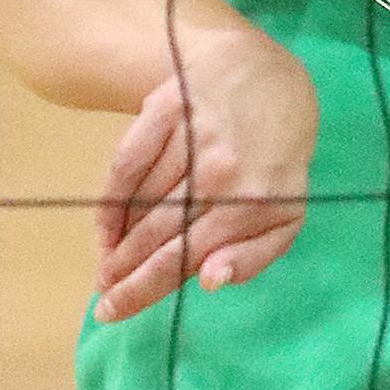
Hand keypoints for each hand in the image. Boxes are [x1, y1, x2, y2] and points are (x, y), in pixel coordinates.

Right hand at [93, 29, 318, 322]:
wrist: (268, 78)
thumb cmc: (275, 161)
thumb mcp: (286, 216)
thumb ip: (252, 257)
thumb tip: (208, 281)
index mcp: (252, 204)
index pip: (182, 258)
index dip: (141, 290)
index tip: (111, 311)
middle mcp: (220, 172)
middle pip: (154, 236)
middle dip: (121, 274)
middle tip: (103, 296)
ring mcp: (191, 137)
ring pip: (138, 204)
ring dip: (117, 242)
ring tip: (107, 266)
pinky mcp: (165, 108)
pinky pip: (125, 165)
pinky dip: (110, 201)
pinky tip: (106, 227)